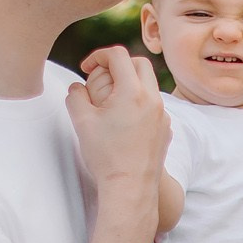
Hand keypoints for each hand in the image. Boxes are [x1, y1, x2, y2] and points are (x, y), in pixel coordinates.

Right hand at [69, 47, 168, 208]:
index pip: (118, 55)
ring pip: (149, 84)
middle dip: (119, 64)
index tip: (86, 68)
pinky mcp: (166, 128)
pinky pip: (154, 105)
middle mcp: (153, 99)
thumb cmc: (104, 155)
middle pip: (139, 63)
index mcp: (132, 92)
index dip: (98, 56)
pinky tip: (124, 119)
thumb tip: (77, 86)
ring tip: (111, 100)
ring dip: (130, 83)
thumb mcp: (81, 121)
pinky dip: (139, 102)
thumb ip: (75, 95)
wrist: (130, 187)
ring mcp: (163, 114)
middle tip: (101, 77)